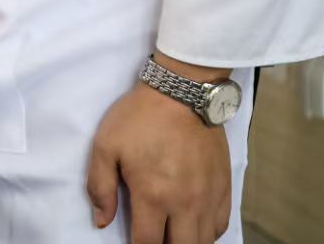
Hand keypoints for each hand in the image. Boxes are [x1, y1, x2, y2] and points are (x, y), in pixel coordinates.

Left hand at [87, 70, 232, 242]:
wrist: (182, 93)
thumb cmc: (140, 118)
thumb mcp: (105, 146)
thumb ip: (100, 186)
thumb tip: (102, 220)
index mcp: (153, 196)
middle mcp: (185, 204)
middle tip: (152, 237)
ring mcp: (208, 198)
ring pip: (203, 243)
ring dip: (185, 243)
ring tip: (170, 235)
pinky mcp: (224, 188)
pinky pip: (220, 227)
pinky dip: (206, 234)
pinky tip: (192, 228)